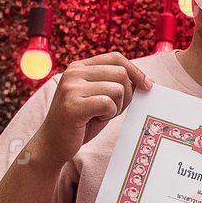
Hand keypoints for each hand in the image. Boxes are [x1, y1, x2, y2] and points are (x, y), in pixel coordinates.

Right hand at [27, 53, 151, 168]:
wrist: (52, 144)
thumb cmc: (80, 122)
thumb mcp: (98, 97)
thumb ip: (115, 85)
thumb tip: (145, 81)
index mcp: (79, 67)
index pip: (116, 58)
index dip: (136, 71)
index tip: (148, 86)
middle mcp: (73, 73)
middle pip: (120, 73)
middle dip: (127, 95)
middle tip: (114, 110)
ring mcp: (71, 88)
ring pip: (117, 89)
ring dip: (117, 107)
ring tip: (101, 115)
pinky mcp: (73, 105)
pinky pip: (108, 103)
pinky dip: (109, 114)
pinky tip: (95, 119)